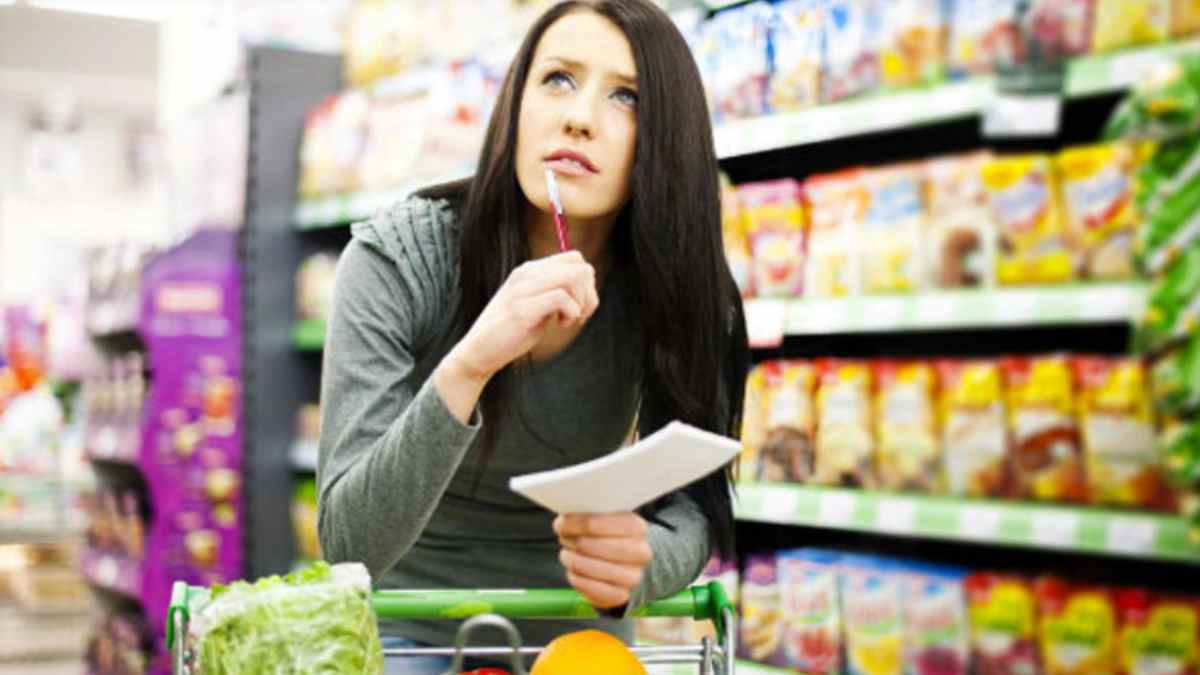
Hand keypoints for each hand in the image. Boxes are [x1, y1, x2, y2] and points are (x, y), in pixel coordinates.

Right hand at [447, 251, 598, 381]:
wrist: (479, 351)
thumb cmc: (511, 331)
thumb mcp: (536, 305)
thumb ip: (554, 292)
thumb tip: (587, 289)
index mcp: (530, 271)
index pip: (575, 258)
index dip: (587, 282)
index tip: (578, 305)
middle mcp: (526, 274)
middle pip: (580, 266)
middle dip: (589, 293)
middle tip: (578, 315)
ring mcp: (523, 289)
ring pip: (574, 277)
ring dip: (581, 303)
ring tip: (568, 321)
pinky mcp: (522, 308)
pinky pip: (561, 298)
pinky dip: (571, 313)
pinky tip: (560, 325)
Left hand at [554, 513, 652, 609]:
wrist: (628, 564)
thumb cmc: (610, 536)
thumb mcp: (607, 519)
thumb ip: (590, 515)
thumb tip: (564, 519)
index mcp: (636, 527)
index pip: (594, 523)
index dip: (573, 524)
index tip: (561, 524)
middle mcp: (640, 552)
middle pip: (588, 545)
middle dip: (571, 541)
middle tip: (563, 538)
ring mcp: (632, 576)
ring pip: (586, 567)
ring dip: (570, 559)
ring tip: (567, 554)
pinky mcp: (621, 595)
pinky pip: (587, 586)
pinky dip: (575, 577)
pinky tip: (574, 570)